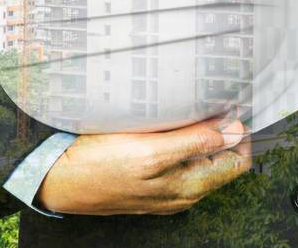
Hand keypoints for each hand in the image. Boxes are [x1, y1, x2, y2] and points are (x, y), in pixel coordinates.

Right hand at [37, 118, 250, 215]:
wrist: (59, 181)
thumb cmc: (99, 166)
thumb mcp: (151, 151)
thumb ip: (196, 142)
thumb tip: (234, 132)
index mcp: (189, 187)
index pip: (238, 162)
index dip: (239, 134)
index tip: (232, 109)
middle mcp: (183, 194)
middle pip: (222, 161)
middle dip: (222, 133)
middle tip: (212, 104)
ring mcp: (167, 191)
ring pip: (202, 160)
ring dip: (202, 136)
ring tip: (190, 112)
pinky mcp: (152, 185)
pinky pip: (180, 163)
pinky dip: (183, 143)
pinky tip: (168, 128)